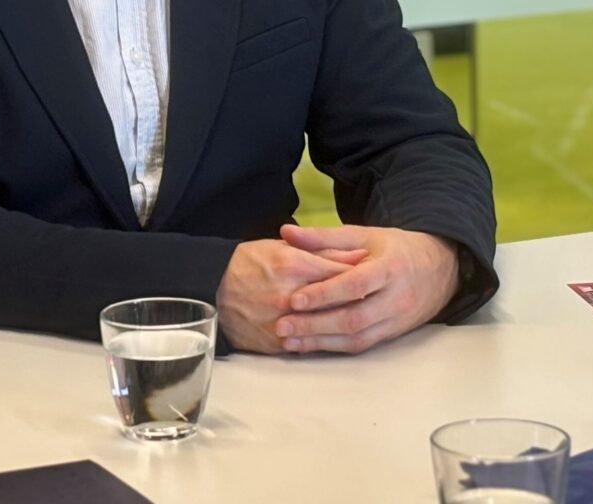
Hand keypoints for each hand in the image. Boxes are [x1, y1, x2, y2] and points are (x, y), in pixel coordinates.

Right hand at [215, 240, 366, 353]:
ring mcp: (282, 322)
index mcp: (292, 265)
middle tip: (379, 300)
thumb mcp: (284, 247)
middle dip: (360, 302)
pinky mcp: (275, 342)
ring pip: (326, 328)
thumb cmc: (250, 262)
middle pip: (337, 303)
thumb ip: (322, 251)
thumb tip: (360, 256)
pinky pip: (309, 345)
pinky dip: (324, 341)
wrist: (214, 288)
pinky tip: (337, 336)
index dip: (361, 276)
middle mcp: (289, 295)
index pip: (340, 273)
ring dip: (346, 325)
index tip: (377, 277)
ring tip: (363, 320)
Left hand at [272, 224, 460, 353]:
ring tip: (289, 341)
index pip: (356, 284)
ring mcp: (396, 320)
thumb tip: (287, 231)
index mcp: (390, 268)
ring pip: (357, 338)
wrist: (440, 269)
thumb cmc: (395, 249)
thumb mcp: (364, 236)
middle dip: (316, 325)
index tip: (296, 299)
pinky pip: (362, 346)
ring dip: (321, 342)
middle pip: (355, 318)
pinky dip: (333, 347)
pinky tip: (309, 346)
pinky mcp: (393, 334)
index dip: (325, 293)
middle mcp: (396, 298)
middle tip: (283, 325)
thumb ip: (324, 236)